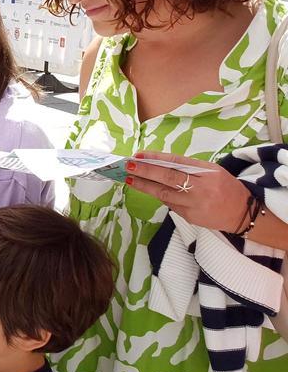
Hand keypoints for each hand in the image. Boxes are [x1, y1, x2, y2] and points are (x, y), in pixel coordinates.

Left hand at [124, 151, 250, 232]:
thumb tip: (159, 164)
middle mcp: (201, 188)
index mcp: (209, 173)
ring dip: (144, 185)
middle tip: (128, 166)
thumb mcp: (213, 171)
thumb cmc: (225, 187)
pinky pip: (169, 204)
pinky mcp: (189, 216)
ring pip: (164, 193)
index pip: (178, 163)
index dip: (157, 158)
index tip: (139, 155)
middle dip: (146, 171)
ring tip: (129, 178)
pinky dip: (158, 195)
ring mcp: (195, 204)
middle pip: (168, 178)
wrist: (243, 213)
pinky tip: (146, 188)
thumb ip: (190, 168)